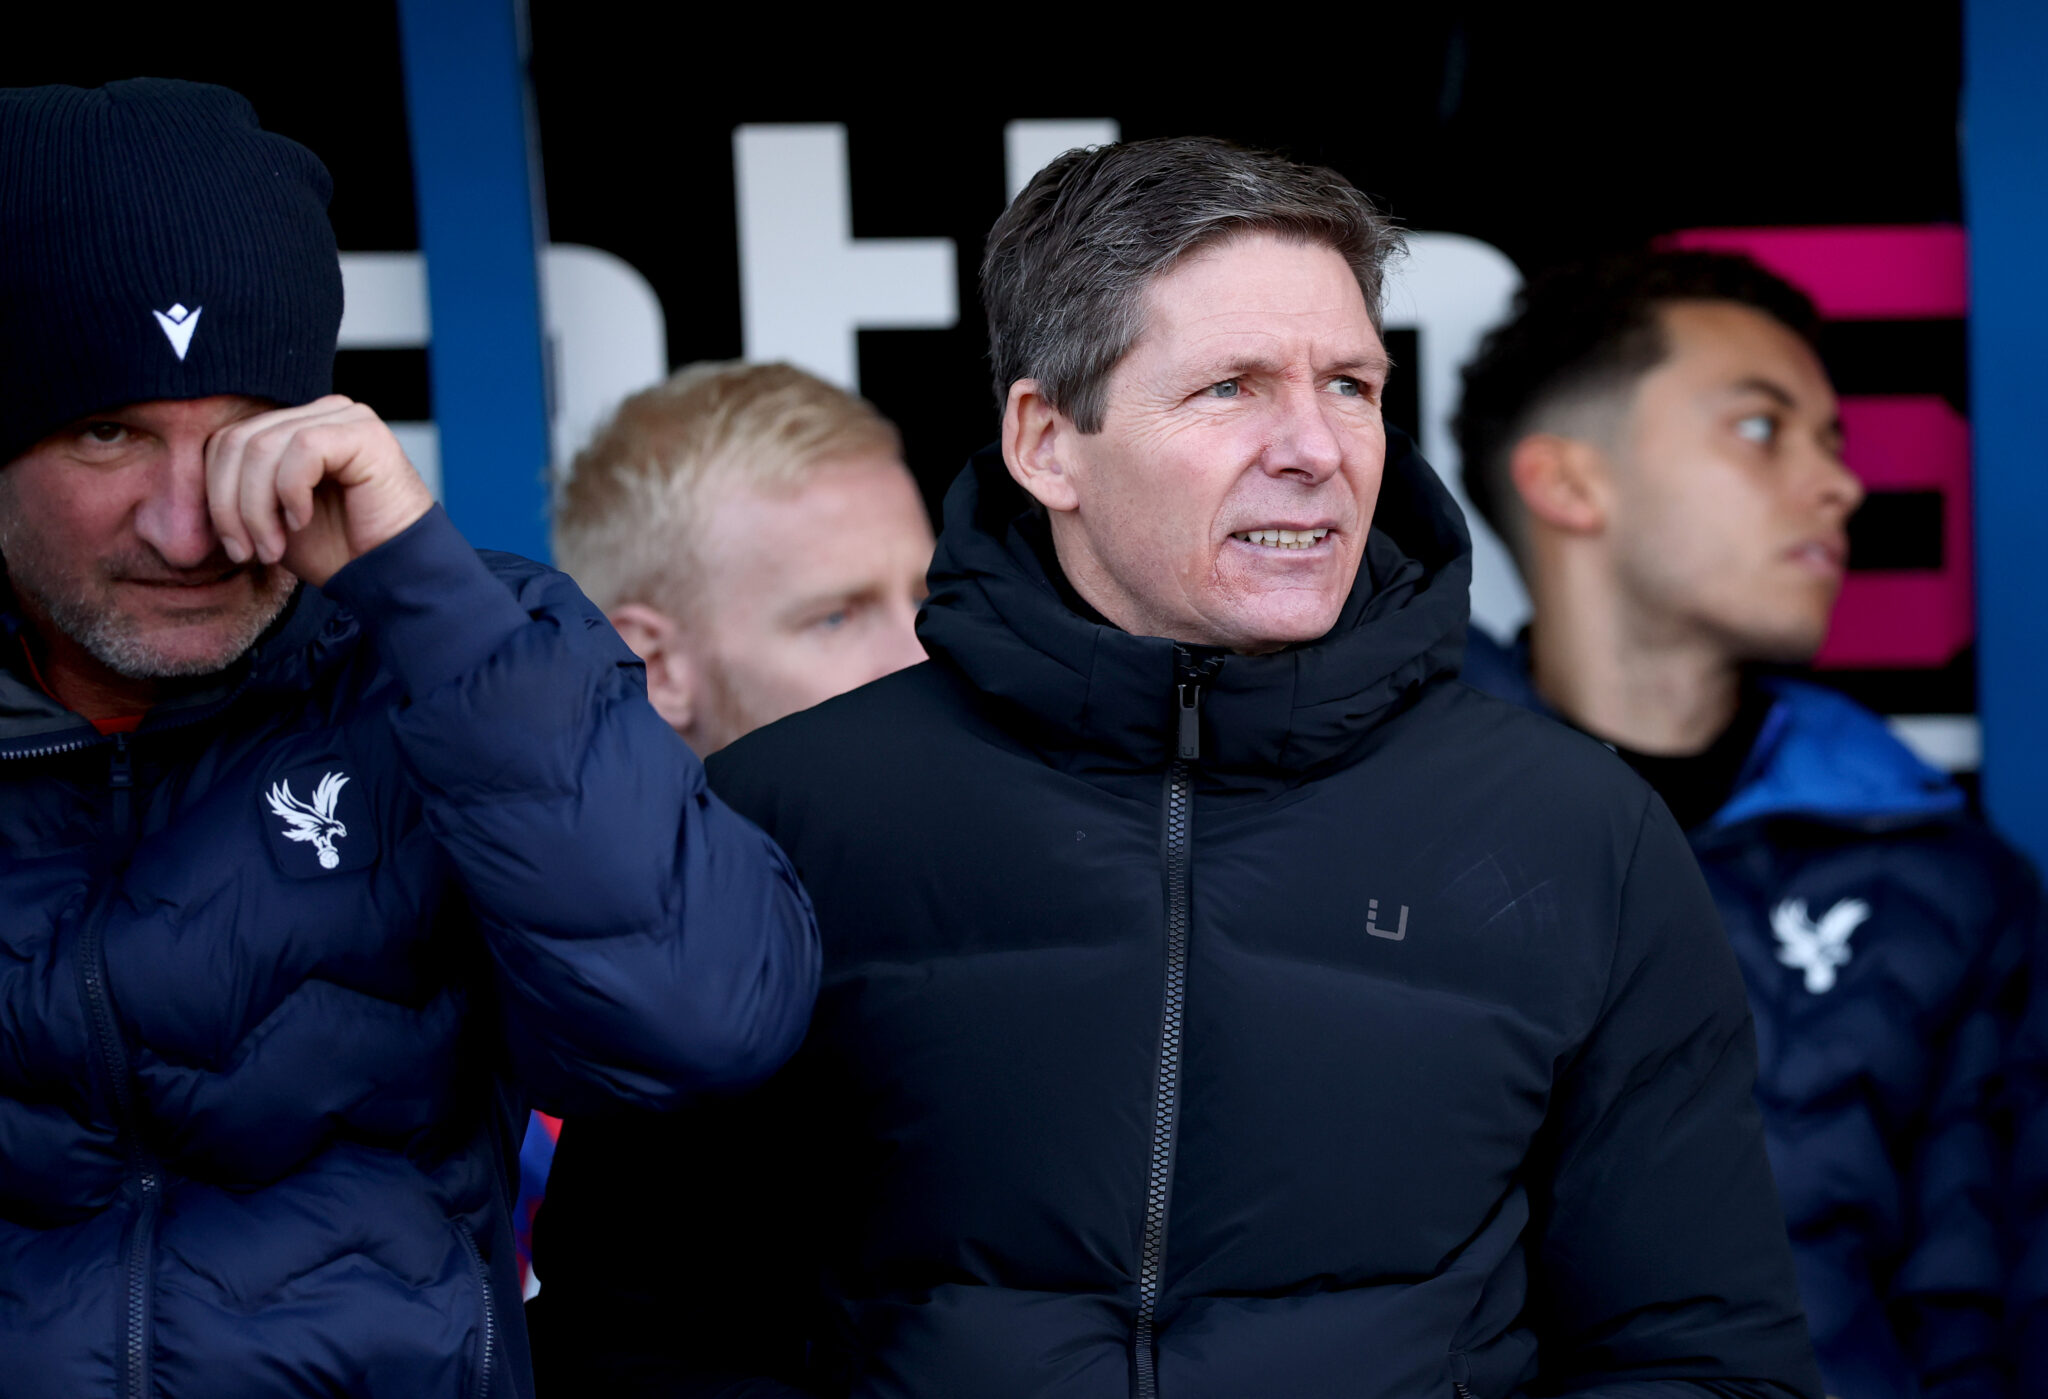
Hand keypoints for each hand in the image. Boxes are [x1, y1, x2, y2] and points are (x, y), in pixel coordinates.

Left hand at [203, 395, 434, 586]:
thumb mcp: (270, 518)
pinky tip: (303, 520)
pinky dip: (291, 492)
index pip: (228, 440)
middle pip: (237, 441)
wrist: (393, 575)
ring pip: (263, 447)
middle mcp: (320, 413)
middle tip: (250, 551)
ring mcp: (345, 417)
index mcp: (297, 426)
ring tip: (274, 546)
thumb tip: (184, 485)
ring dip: (257, 507)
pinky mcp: (365, 433)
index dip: (216, 494)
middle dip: (231, 505)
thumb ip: (239, 490)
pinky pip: (302, 450)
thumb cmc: (339, 550)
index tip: (235, 546)